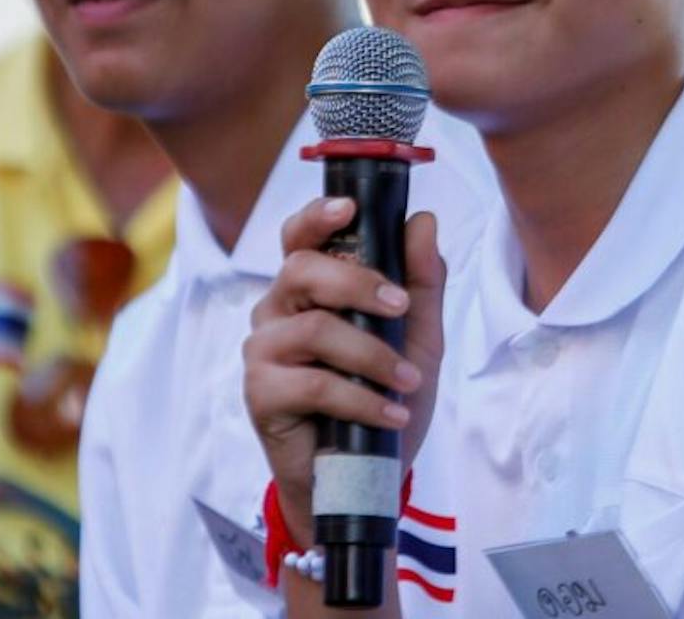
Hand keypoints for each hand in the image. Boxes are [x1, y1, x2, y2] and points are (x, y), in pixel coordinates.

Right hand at [243, 197, 446, 538]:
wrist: (369, 475)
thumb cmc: (385, 395)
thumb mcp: (418, 337)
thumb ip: (420, 281)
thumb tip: (422, 220)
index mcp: (310, 287)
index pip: (300, 237)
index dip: (317, 217)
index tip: (349, 208)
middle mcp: (279, 310)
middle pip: (303, 269)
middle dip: (357, 282)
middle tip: (399, 307)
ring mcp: (264, 351)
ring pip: (314, 328)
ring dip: (372, 355)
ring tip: (410, 381)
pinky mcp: (260, 394)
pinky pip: (313, 383)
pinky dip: (362, 398)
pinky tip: (392, 414)